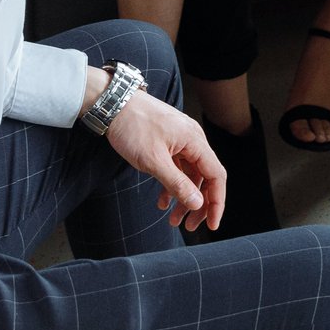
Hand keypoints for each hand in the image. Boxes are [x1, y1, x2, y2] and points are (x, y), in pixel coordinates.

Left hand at [105, 89, 227, 231]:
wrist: (113, 104)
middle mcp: (193, 140)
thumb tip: (198, 203)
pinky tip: (161, 201)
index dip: (216, 202)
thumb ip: (177, 183)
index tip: (211, 224)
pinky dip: (172, 186)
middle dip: (198, 204)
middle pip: (205, 178)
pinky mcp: (169, 142)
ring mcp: (181, 141)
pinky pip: (178, 168)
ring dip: (183, 198)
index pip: (216, 176)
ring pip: (190, 175)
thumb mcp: (154, 161)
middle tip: (189, 226)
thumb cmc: (133, 127)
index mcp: (195, 141)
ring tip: (172, 219)